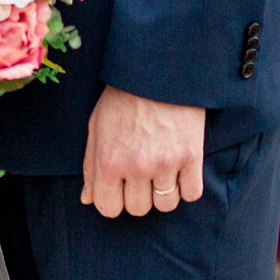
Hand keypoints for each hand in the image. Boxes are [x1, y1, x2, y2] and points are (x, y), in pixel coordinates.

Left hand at [81, 86, 204, 216]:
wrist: (158, 70)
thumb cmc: (122, 97)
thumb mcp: (96, 126)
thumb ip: (90, 166)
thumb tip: (87, 199)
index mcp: (108, 161)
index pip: (108, 209)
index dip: (113, 200)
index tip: (119, 187)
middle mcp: (136, 166)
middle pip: (138, 210)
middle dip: (138, 195)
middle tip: (141, 173)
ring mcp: (165, 163)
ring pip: (166, 205)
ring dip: (163, 192)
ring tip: (161, 169)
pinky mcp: (191, 156)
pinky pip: (191, 194)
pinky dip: (187, 186)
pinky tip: (180, 169)